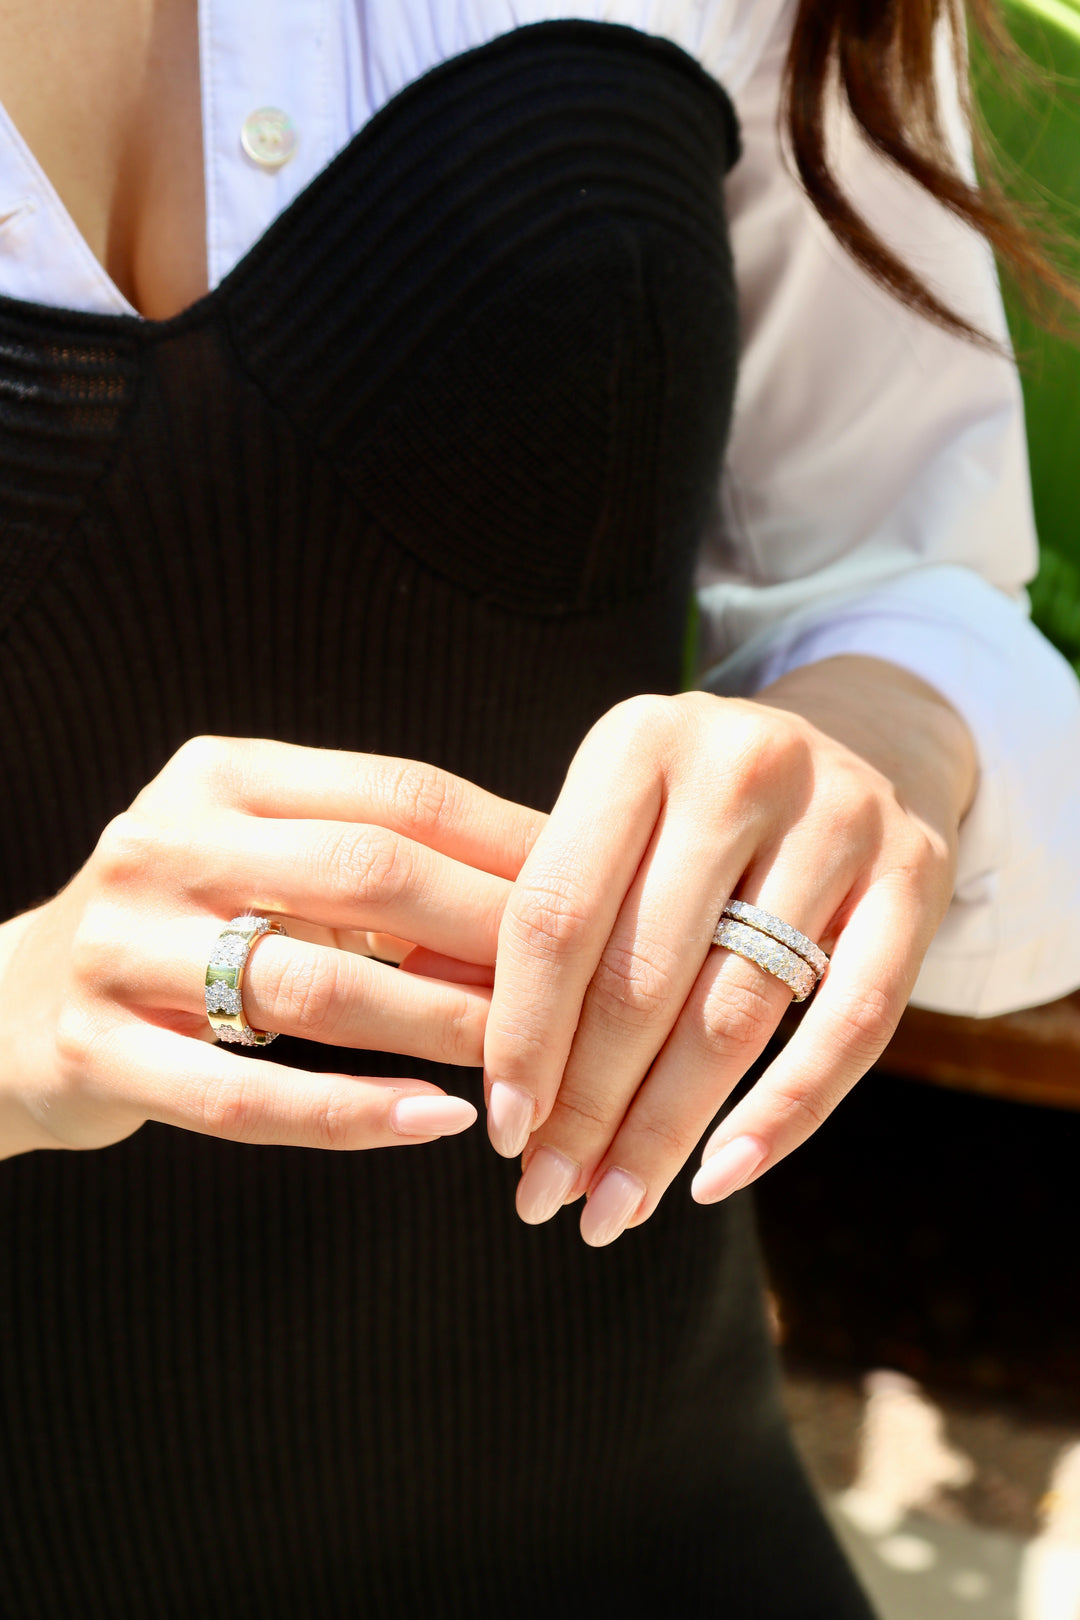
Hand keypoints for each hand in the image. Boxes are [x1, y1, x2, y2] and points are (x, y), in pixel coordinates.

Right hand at [0, 737, 542, 1158]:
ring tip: (528, 1064)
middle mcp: (164, 842)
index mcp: (224, 777)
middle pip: (369, 876)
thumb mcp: (263, 861)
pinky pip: (241, 1094)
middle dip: (493, 932)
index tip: (604, 891)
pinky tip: (432, 1124)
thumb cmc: (185, 924)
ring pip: (314, 987)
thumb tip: (547, 899)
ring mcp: (121, 946)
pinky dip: (348, 1113)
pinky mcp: (94, 1049)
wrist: (9, 1004)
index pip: (400, 794)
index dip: (512, 843)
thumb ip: (377, 868)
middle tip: (589, 986)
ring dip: (438, 1026)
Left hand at [482, 659, 975, 1243]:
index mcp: (638, 743)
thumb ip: (539, 907)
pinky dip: (783, 1116)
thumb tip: (432, 1016)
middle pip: (643, 976)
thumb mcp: (614, 818)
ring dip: (666, 1130)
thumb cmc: (697, 807)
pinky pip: (851, 1026)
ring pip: (737, 1011)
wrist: (862, 743)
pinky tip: (719, 1176)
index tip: (501, 1130)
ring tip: (614, 1204)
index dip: (522, 1034)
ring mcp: (841, 815)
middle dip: (586, 1104)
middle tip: (547, 1194)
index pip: (558, 914)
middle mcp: (740, 765)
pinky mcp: (918, 873)